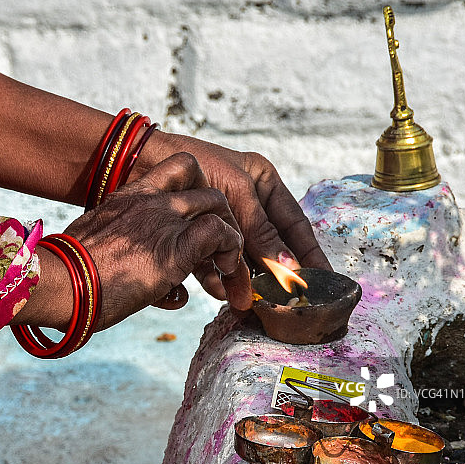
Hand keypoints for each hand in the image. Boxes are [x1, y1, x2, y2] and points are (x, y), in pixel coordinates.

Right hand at [64, 152, 250, 329]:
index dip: (197, 190)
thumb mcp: (95, 252)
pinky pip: (218, 233)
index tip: (201, 218)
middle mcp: (149, 201)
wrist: (57, 283)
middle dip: (222, 217)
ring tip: (229, 266)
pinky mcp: (174, 247)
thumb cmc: (67, 276)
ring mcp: (163, 219)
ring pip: (218, 205)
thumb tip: (154, 286)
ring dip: (230, 236)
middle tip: (223, 248)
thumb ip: (125, 257)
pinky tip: (224, 273)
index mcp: (128, 198)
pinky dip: (230, 251)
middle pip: (204, 188)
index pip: (176, 170)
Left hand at [134, 133, 330, 300]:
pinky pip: (212, 260)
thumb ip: (260, 231)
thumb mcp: (236, 192)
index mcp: (263, 183)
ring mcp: (222, 220)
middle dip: (272, 274)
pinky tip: (219, 290)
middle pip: (266, 246)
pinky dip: (216, 276)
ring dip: (243, 279)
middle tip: (285, 301)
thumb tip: (289, 268)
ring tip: (247, 300)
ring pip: (240, 257)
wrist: (140, 162)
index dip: (308, 252)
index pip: (293, 224)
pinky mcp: (196, 235)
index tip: (324, 280)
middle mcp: (246, 203)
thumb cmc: (193, 163)